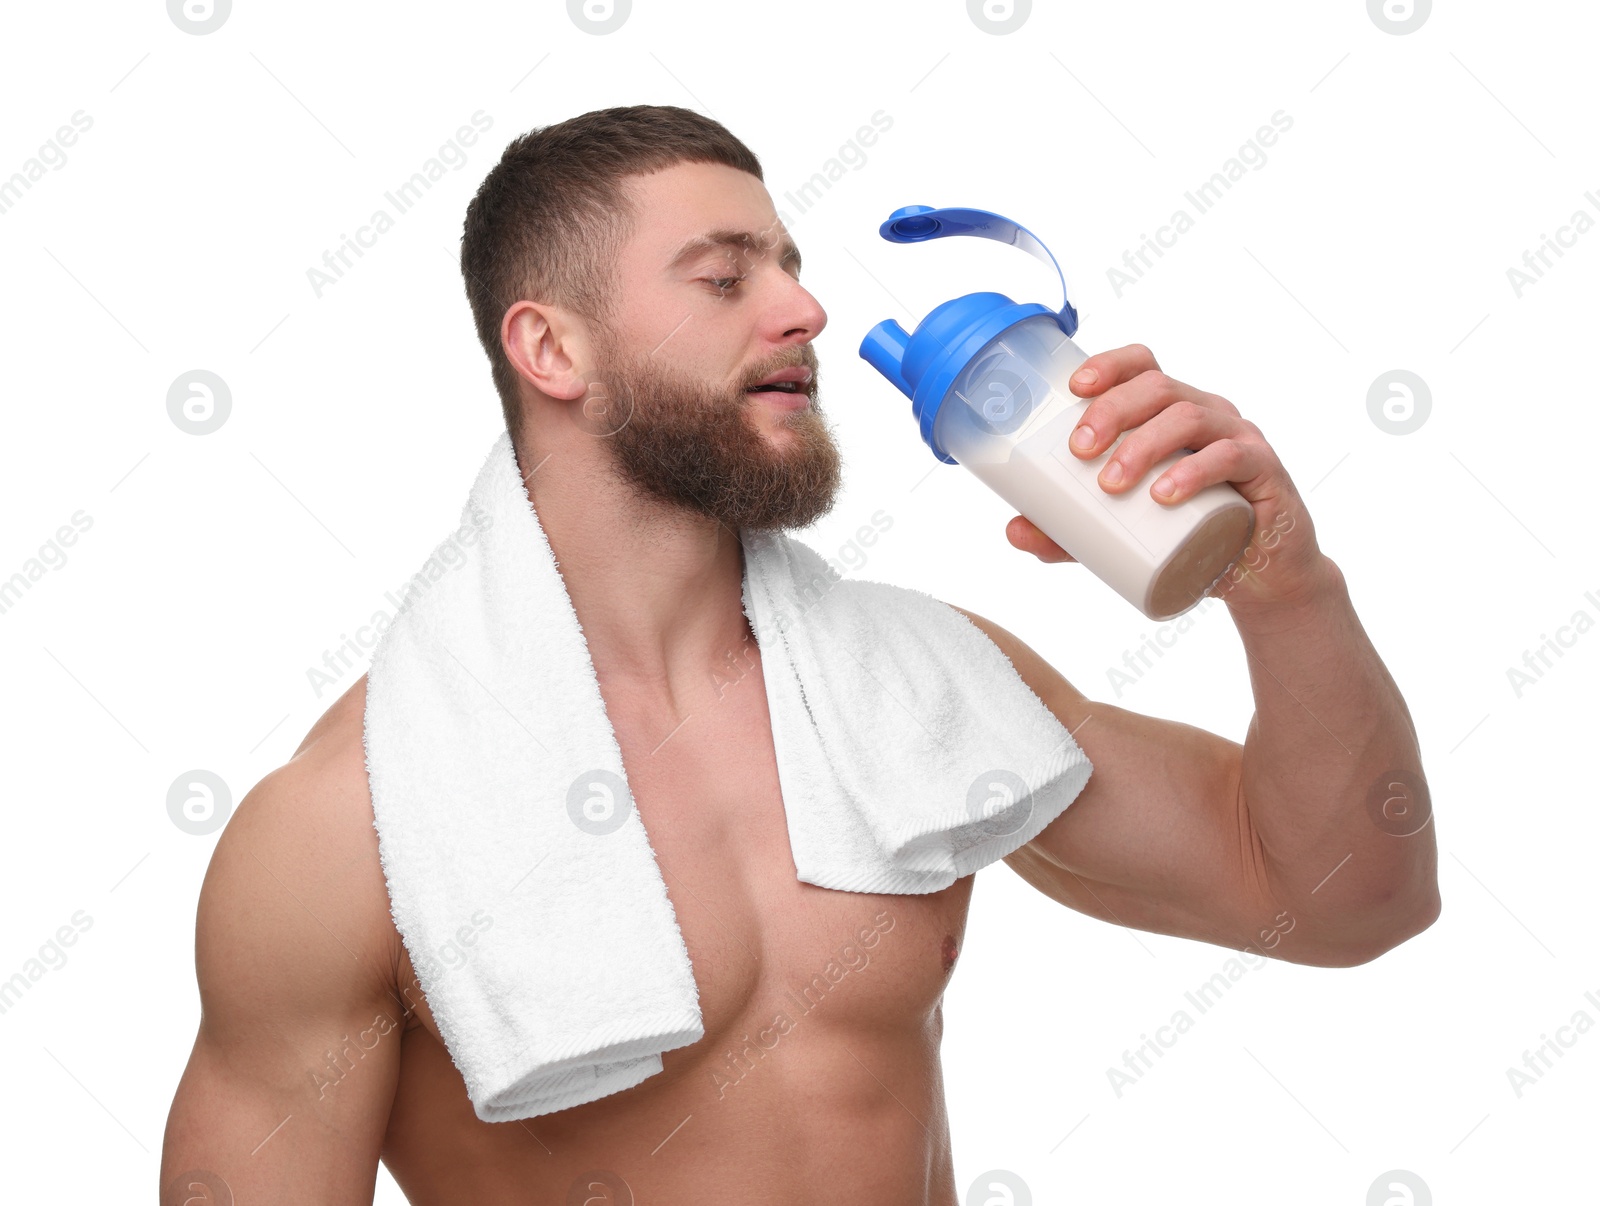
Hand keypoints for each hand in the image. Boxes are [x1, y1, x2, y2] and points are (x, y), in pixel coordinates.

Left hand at [1005, 343, 1333, 611]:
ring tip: (1112, 483)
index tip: (1073, 388)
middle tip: (1079, 450)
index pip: (1142, 368)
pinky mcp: (1264, 473)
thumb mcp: (1122, 535)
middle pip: (1158, 387)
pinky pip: (1232, 457)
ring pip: (1190, 416)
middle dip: (1113, 410)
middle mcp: (1205, 414)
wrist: (1258, 576)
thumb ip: (1070, 533)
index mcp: (1170, 413)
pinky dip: (1195, 472)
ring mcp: (1238, 438)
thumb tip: (1013, 529)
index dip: (1109, 365)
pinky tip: (1166, 493)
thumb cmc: (1189, 536)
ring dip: (1144, 444)